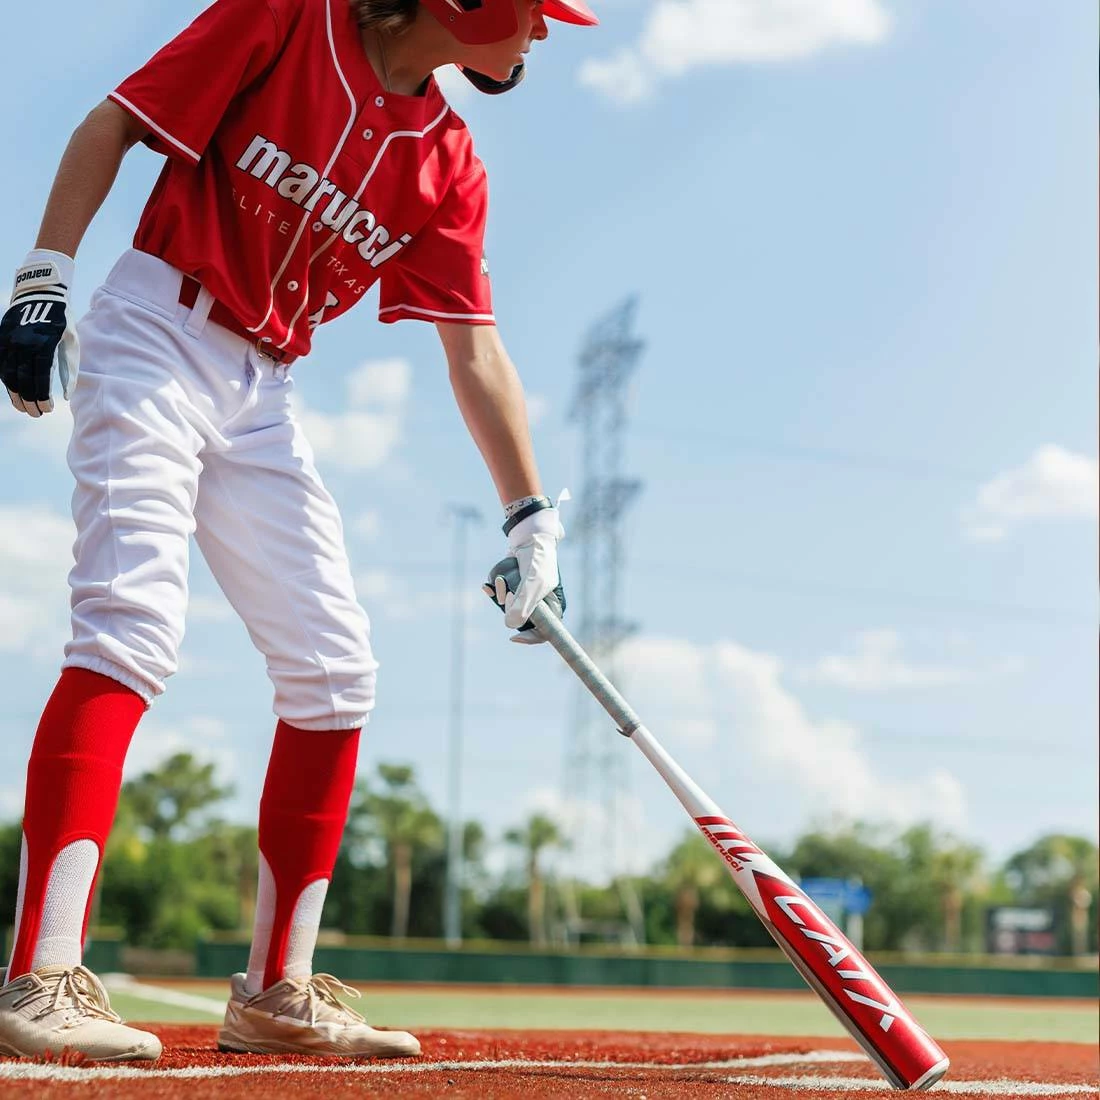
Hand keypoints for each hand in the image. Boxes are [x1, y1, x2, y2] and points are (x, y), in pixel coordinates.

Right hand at [0, 251, 79, 416]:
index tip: (48, 410)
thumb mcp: (71, 342)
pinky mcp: (2, 339)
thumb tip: (68, 396)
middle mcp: (22, 345)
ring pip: (8, 375)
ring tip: (24, 408)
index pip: (39, 379)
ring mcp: (9, 342)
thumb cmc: (62, 320)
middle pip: (22, 381)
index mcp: (42, 346)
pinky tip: (14, 391)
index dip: (42, 398)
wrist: (40, 293)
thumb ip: (69, 370)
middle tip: (36, 414)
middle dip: (28, 401)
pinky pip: (2, 364)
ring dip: (15, 394)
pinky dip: (7, 380)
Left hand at [483, 555, 565, 644]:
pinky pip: (499, 597)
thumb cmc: (538, 559)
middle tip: (507, 593)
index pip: (544, 632)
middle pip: (520, 619)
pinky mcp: (513, 588)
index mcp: (553, 606)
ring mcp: (525, 596)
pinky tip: (487, 586)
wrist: (528, 537)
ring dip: (500, 595)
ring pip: (508, 608)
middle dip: (509, 607)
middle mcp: (540, 603)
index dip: (530, 637)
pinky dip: (492, 591)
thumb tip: (510, 625)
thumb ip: (522, 605)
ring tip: (501, 579)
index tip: (513, 637)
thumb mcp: (532, 583)